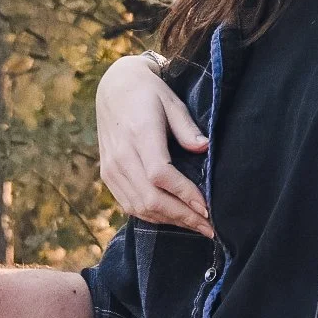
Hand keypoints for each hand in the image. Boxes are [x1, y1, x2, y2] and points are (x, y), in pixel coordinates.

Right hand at [96, 55, 213, 236]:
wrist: (114, 89)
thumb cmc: (149, 94)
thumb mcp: (172, 102)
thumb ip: (187, 128)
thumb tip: (205, 149)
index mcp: (139, 134)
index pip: (160, 174)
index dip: (184, 194)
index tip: (207, 207)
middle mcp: (121, 156)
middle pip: (150, 197)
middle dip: (182, 217)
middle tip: (210, 228)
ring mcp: (111, 169)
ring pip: (139, 206)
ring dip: (170, 221)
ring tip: (196, 226)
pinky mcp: (108, 176)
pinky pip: (129, 205)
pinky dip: (152, 216)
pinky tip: (174, 218)